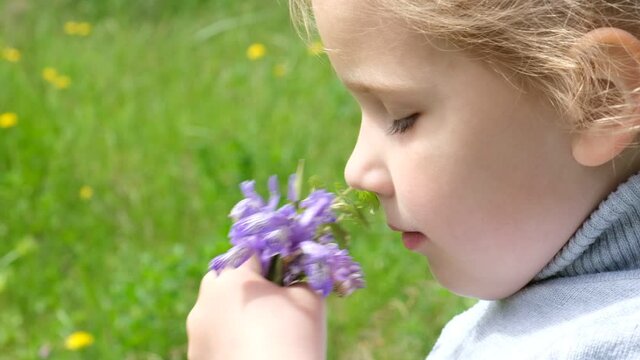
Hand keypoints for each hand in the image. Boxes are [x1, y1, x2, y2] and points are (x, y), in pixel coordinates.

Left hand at [186, 257, 326, 359]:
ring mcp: (197, 329)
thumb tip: (297, 272)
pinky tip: (247, 350)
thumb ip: (301, 276)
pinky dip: (225, 338)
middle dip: (244, 284)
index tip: (282, 276)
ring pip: (215, 307)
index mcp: (234, 277)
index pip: (251, 252)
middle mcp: (208, 298)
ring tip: (259, 332)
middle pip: (225, 277)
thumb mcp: (310, 299)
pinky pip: (211, 334)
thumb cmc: (294, 339)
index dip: (269, 261)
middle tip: (269, 303)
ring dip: (232, 312)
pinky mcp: (195, 354)